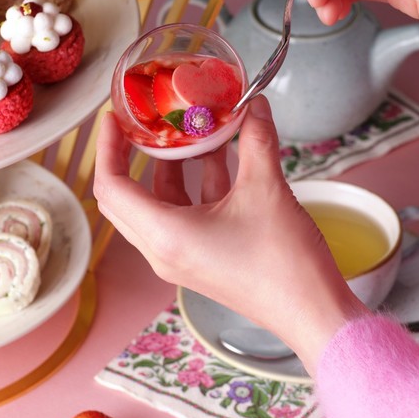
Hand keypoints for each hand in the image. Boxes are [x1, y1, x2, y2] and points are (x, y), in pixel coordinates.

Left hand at [93, 98, 367, 371]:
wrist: (311, 311)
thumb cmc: (284, 262)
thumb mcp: (267, 190)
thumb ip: (256, 141)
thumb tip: (253, 106)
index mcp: (165, 235)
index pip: (112, 187)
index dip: (107, 147)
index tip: (113, 117)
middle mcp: (164, 251)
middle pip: (125, 198)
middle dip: (131, 156)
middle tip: (142, 122)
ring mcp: (182, 259)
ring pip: (158, 205)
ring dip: (171, 168)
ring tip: (190, 131)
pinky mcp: (203, 260)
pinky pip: (183, 216)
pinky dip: (195, 185)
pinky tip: (222, 157)